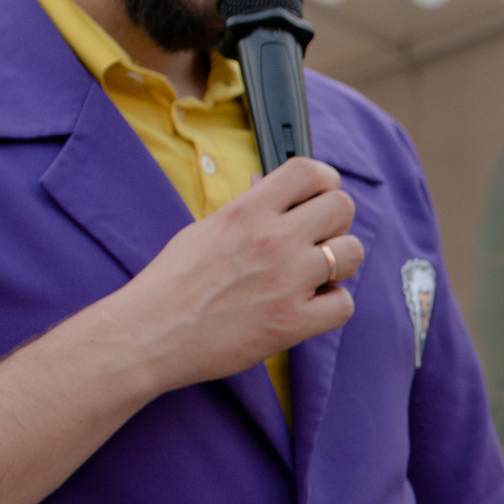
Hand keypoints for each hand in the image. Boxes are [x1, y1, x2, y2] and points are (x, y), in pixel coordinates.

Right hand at [111, 158, 363, 393]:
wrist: (150, 332)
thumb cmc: (173, 283)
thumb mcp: (207, 229)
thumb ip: (247, 210)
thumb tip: (272, 190)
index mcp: (247, 211)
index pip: (309, 171)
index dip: (324, 181)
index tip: (319, 195)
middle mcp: (272, 240)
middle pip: (342, 207)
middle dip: (336, 222)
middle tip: (319, 240)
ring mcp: (287, 281)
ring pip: (352, 253)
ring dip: (340, 263)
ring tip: (315, 275)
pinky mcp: (293, 322)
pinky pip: (344, 304)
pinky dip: (332, 305)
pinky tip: (310, 305)